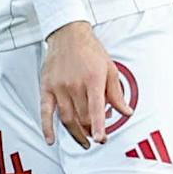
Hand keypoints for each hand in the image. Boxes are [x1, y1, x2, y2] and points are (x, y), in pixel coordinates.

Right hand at [40, 22, 129, 147]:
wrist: (68, 34)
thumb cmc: (90, 50)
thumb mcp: (110, 69)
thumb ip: (117, 94)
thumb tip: (126, 111)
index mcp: (93, 79)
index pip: (95, 108)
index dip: (99, 126)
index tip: (101, 139)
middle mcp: (75, 84)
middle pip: (83, 117)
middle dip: (91, 129)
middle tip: (97, 132)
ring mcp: (59, 87)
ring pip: (67, 118)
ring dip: (76, 133)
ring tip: (84, 139)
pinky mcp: (47, 88)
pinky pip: (45, 112)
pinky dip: (47, 128)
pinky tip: (51, 139)